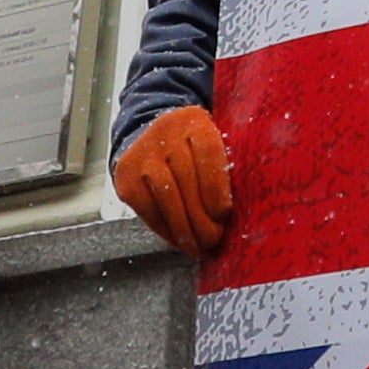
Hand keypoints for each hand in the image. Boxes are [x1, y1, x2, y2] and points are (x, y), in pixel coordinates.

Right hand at [116, 104, 236, 256]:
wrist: (147, 134)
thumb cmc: (193, 148)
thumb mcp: (212, 140)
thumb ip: (227, 165)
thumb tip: (243, 210)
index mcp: (194, 120)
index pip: (208, 151)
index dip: (216, 186)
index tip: (224, 215)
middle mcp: (165, 132)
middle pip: (186, 179)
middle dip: (202, 217)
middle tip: (214, 240)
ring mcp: (142, 153)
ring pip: (166, 197)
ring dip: (184, 229)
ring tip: (199, 247)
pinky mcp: (125, 175)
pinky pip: (147, 209)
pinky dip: (165, 230)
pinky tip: (179, 241)